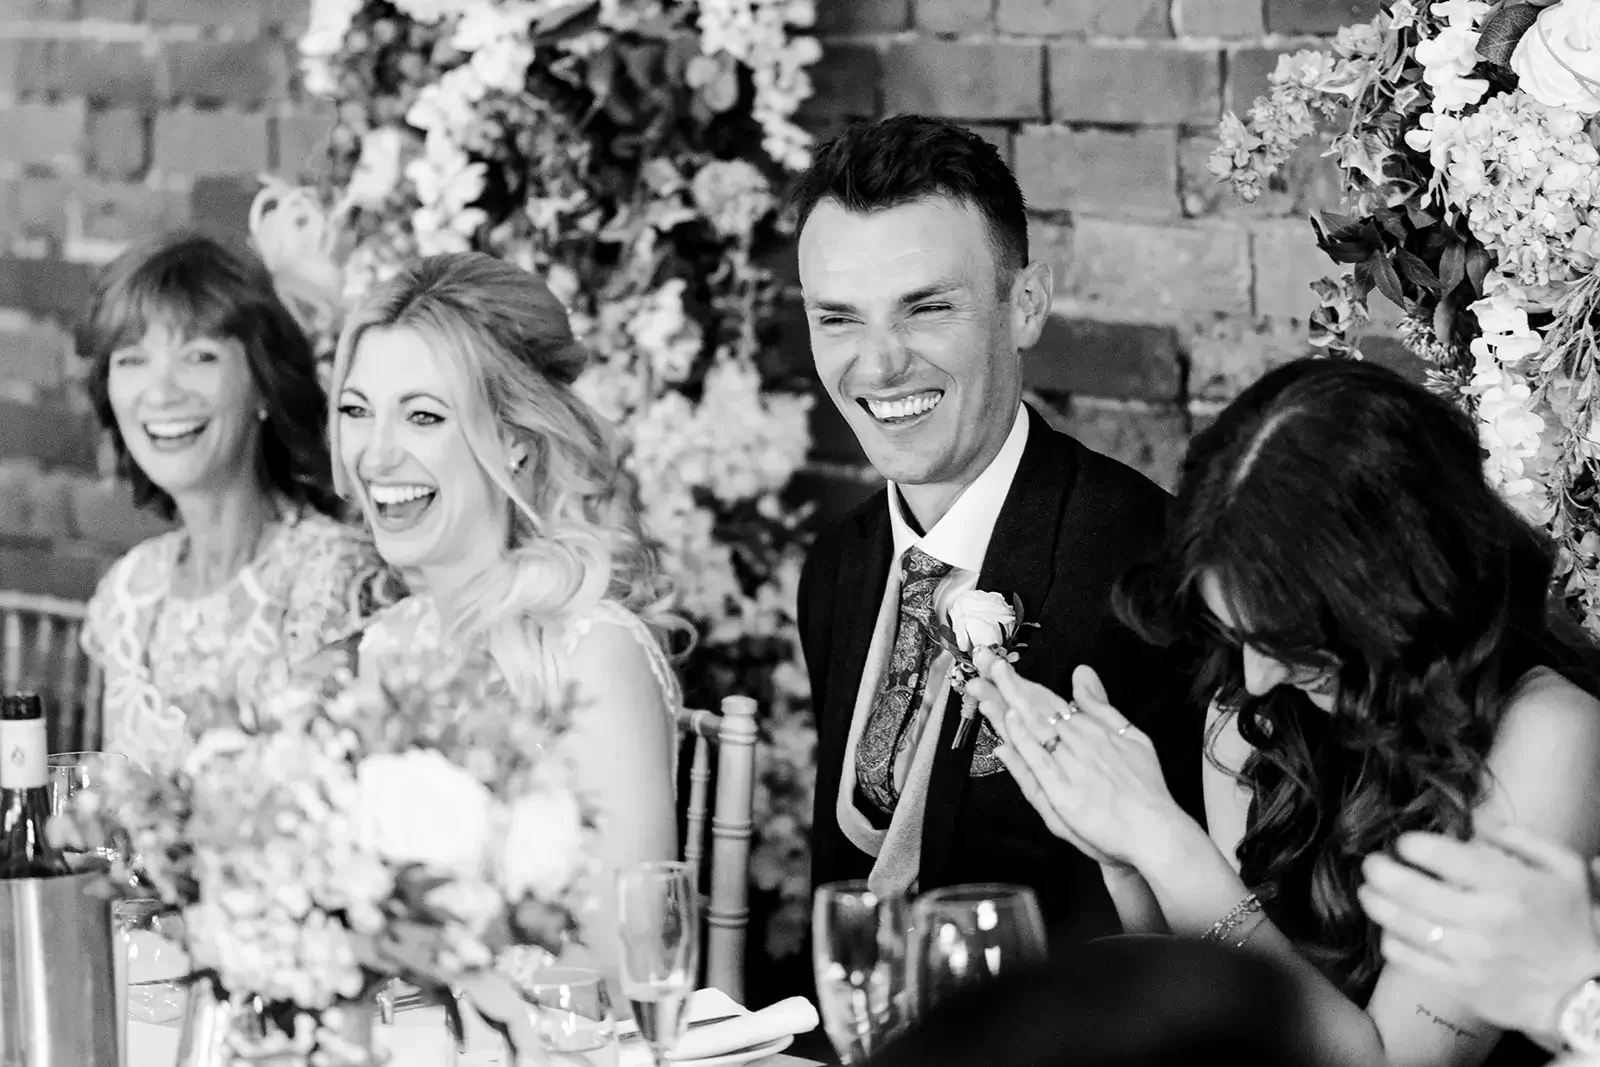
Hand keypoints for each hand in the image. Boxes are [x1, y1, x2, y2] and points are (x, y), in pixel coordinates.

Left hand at [971, 651, 1187, 871]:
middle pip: (1035, 708)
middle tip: (981, 662)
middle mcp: (1077, 742)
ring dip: (1005, 704)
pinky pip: (1038, 762)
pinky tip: (1009, 720)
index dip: (1020, 682)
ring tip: (983, 684)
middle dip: (1005, 684)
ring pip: (1032, 729)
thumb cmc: (1144, 785)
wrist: (1154, 828)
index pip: (1048, 700)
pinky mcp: (1063, 792)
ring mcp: (1068, 766)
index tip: (997, 665)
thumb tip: (1082, 672)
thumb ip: (1101, 705)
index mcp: (1090, 728)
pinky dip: (1023, 740)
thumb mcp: (1131, 735)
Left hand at [1358, 824, 1599, 1036]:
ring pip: (1403, 925)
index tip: (1403, 842)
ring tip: (1368, 890)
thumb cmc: (1571, 922)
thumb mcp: (1563, 868)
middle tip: (1370, 862)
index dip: (1412, 844)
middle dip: (1380, 870)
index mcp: (1510, 885)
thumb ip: (1518, 837)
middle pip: (1411, 889)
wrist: (1586, 991)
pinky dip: (1390, 940)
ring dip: (1375, 903)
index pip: (1443, 855)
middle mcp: (1486, 920)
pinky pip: (1410, 960)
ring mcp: (1471, 956)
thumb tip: (1474, 817)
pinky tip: (1388, 928)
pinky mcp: (1462, 985)